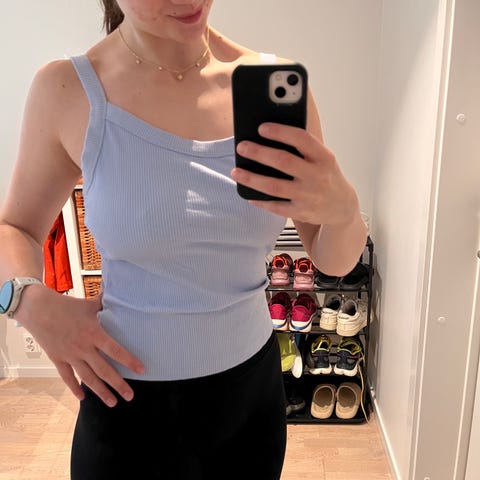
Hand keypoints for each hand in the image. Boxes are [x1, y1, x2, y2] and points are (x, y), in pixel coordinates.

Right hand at [16, 286, 144, 406]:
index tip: (141, 370)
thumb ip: (106, 304)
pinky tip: (83, 398)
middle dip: (118, 384)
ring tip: (112, 402)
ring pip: (87, 378)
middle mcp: (83, 347)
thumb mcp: (90, 304)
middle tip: (130, 396)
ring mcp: (69, 355)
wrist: (38, 309)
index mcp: (94, 333)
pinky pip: (67, 377)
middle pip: (103, 370)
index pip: (115, 351)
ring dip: (100, 391)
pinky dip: (74, 388)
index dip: (129, 361)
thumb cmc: (67, 305)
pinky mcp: (57, 359)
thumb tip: (120, 294)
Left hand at [231, 122, 359, 226]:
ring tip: (236, 172)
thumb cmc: (326, 176)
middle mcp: (317, 176)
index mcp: (324, 157)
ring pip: (274, 186)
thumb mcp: (323, 159)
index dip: (280, 132)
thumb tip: (270, 136)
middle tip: (242, 147)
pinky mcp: (301, 212)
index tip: (262, 128)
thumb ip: (303, 148)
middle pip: (283, 162)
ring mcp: (308, 196)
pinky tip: (248, 195)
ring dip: (251, 178)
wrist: (342, 207)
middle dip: (259, 153)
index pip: (301, 139)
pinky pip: (275, 207)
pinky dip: (260, 201)